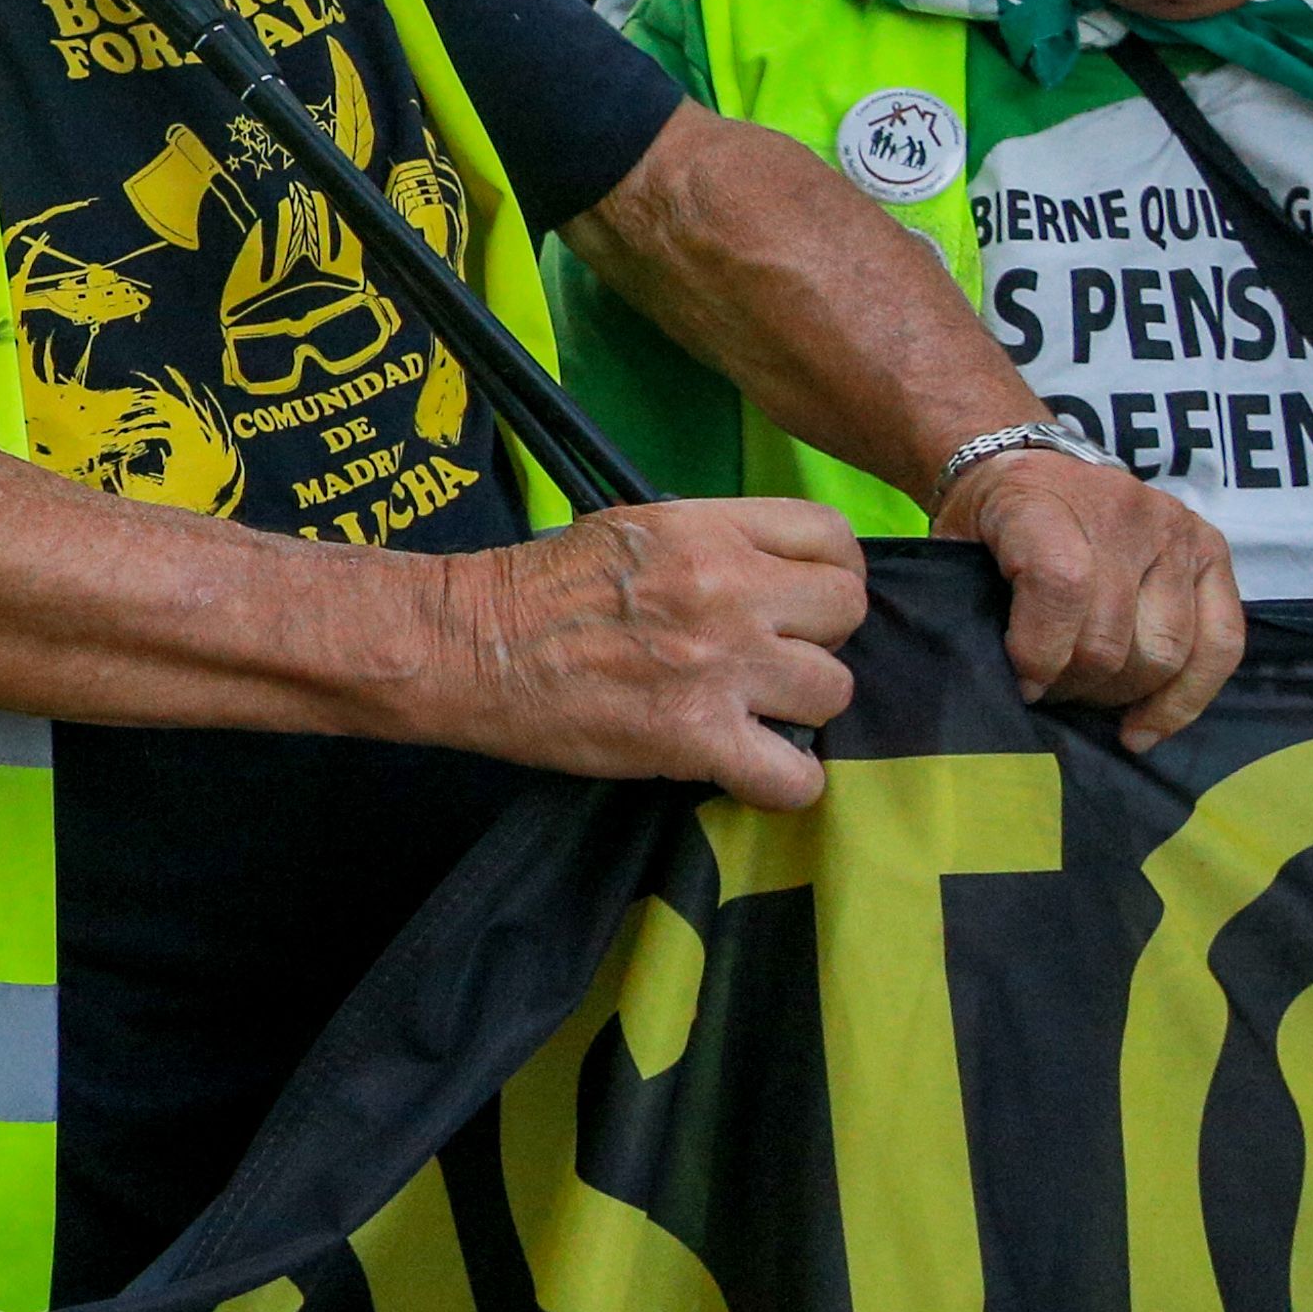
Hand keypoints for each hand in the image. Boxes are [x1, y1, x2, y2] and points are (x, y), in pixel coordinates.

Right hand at [435, 498, 870, 809]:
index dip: (826, 575)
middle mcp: (729, 590)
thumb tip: (773, 582)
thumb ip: (713, 545)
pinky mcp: (695, 739)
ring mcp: (719, 666)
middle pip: (847, 614)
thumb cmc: (537, 588)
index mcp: (709, 530)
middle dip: (814, 639)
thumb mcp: (634, 528)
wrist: (465, 645)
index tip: (797, 603)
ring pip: (833, 693)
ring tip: (748, 714)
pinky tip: (748, 770)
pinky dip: (782, 783)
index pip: (834, 538)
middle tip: (767, 660)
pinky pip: (796, 778)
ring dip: (796, 710)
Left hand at [938, 443, 1241, 748]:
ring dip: (1122, 693)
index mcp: (1045, 501)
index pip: (1061, 584)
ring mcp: (1177, 531)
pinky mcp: (1213, 553)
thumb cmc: (988, 517)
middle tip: (1049, 694)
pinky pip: (1222, 643)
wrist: (1032, 463)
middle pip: (1114, 634)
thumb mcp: (954, 543)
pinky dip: (1185, 697)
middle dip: (1076, 684)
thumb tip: (1006, 688)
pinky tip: (1146, 727)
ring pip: (1165, 650)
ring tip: (1087, 697)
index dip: (1040, 650)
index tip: (1023, 684)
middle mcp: (1123, 512)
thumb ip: (970, 603)